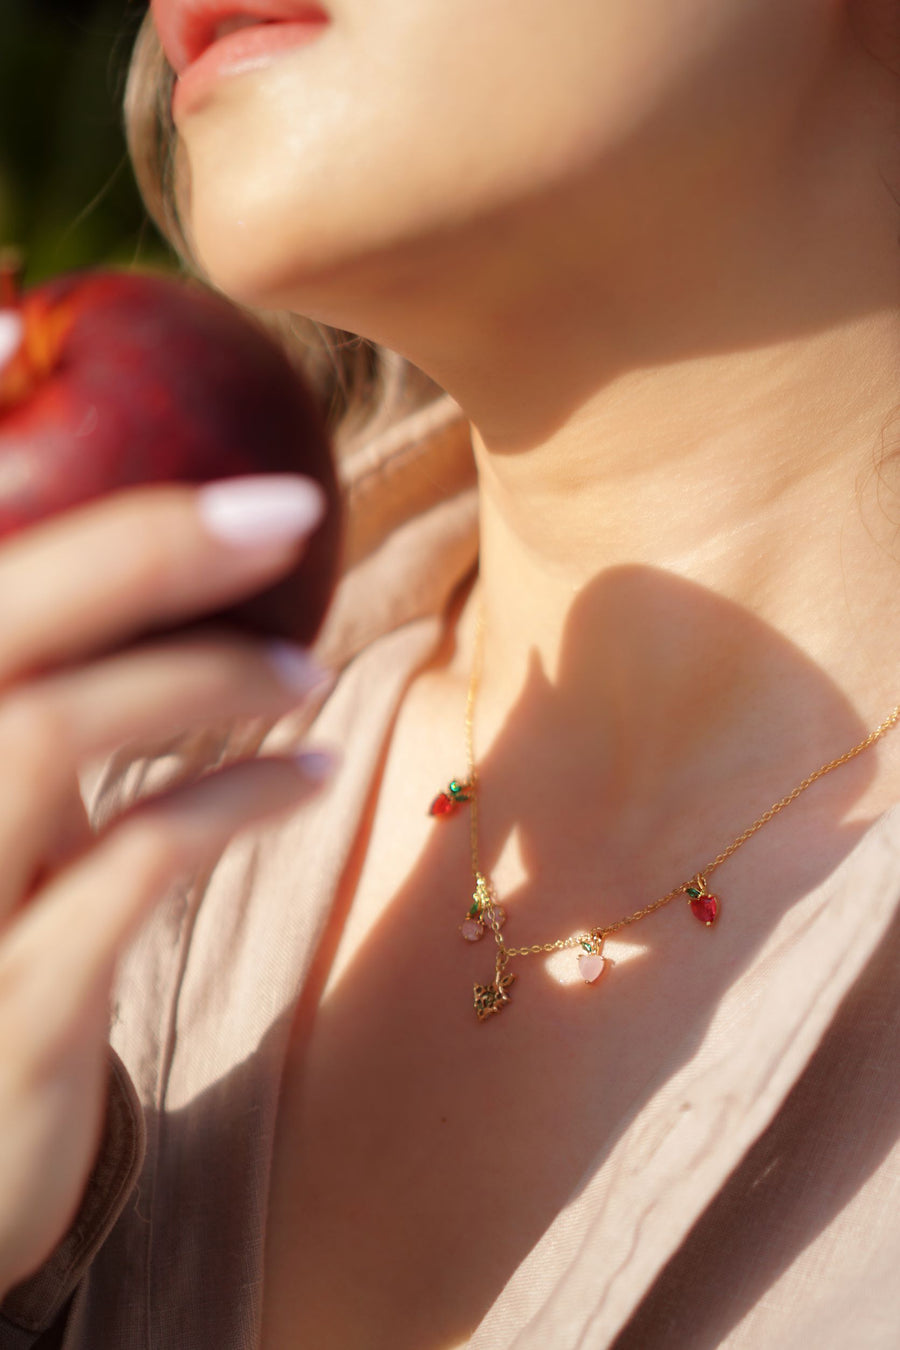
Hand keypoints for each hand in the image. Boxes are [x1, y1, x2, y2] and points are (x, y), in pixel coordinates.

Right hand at [0, 474, 337, 1294]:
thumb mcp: (7, 801)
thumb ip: (49, 676)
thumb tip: (169, 545)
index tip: (13, 327)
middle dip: (137, 545)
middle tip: (287, 510)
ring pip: (50, 733)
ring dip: (202, 680)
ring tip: (304, 671)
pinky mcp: (6, 1011)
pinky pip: (129, 869)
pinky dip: (231, 803)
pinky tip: (306, 775)